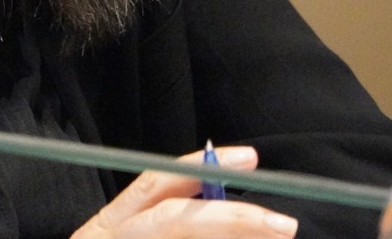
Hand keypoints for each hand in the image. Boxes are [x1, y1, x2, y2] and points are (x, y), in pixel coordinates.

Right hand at [70, 146, 299, 238]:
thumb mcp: (134, 238)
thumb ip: (174, 228)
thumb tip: (243, 223)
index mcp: (108, 229)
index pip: (155, 184)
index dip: (200, 167)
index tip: (246, 160)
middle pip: (171, 219)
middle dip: (231, 218)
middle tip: (283, 225)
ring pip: (178, 234)